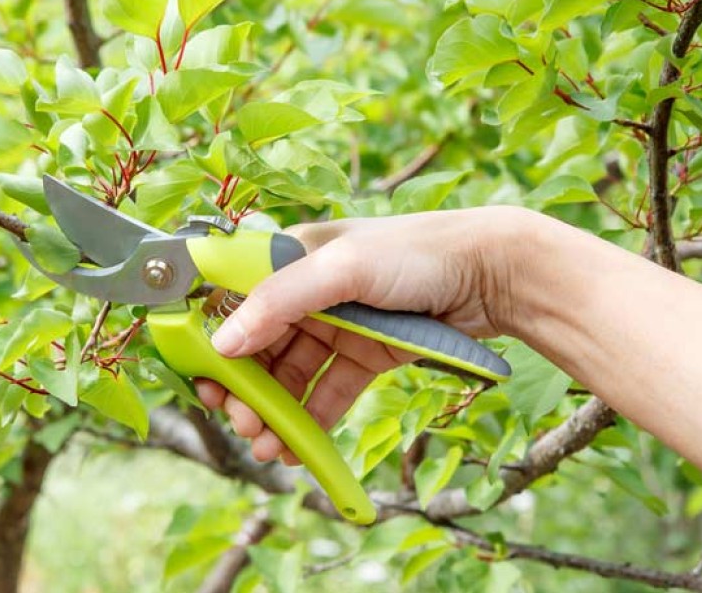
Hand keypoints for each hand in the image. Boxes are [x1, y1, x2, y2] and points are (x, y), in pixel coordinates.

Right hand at [196, 206, 528, 464]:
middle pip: (258, 346)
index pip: (234, 301)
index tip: (205, 380)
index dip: (214, 342)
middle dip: (244, 388)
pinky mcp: (366, 354)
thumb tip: (223, 342)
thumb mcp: (342, 267)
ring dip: (273, 411)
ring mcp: (337, 325)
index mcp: (291, 256)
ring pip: (289, 375)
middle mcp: (308, 291)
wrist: (496, 272)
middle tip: (242, 423)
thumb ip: (280, 301)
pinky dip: (309, 420)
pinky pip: (327, 391)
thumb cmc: (419, 252)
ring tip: (267, 445)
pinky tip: (297, 448)